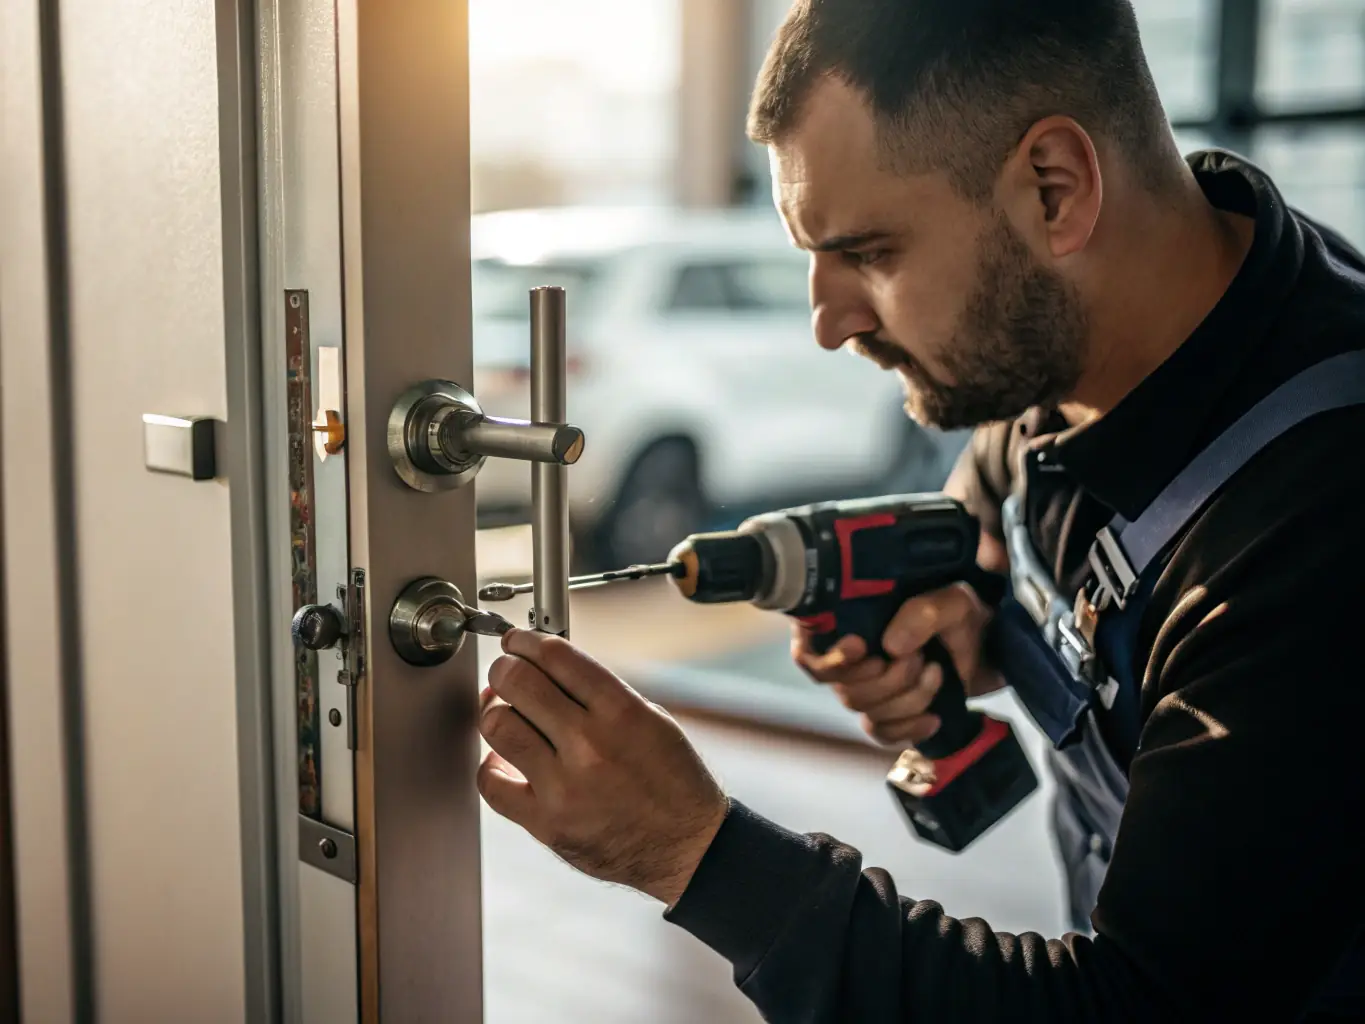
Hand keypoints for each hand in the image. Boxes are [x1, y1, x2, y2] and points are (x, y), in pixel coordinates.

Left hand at [476, 628, 727, 906]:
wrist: (688, 846)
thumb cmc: (674, 782)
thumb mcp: (651, 720)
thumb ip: (601, 694)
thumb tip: (548, 670)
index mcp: (620, 712)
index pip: (556, 656)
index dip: (526, 641)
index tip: (517, 641)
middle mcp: (590, 744)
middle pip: (518, 682)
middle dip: (504, 669)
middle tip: (504, 672)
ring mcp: (565, 785)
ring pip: (498, 726)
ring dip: (495, 713)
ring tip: (505, 714)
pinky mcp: (547, 823)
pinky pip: (493, 784)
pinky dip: (492, 767)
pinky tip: (505, 760)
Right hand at [793, 583, 1002, 746]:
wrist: (994, 647)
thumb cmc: (967, 615)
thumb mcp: (952, 602)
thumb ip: (923, 614)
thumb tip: (890, 646)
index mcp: (852, 624)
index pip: (811, 654)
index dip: (830, 660)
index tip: (861, 646)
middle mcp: (853, 659)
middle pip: (845, 690)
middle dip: (888, 681)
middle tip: (922, 659)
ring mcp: (870, 689)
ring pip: (867, 712)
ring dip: (906, 701)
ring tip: (937, 675)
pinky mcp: (891, 713)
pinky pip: (882, 733)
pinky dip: (908, 728)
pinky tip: (933, 718)